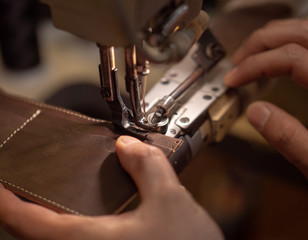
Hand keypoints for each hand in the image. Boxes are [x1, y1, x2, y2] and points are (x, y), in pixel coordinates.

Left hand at [0, 136, 222, 239]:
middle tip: (21, 189)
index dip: (6, 202)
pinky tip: (82, 218)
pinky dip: (66, 232)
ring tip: (45, 201)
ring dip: (42, 223)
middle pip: (34, 237)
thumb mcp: (171, 201)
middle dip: (21, 212)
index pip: (28, 223)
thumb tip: (128, 145)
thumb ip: (148, 166)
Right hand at [224, 18, 307, 191]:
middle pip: (301, 34)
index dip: (256, 64)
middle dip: (262, 42)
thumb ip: (289, 138)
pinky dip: (287, 43)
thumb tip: (255, 112)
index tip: (234, 78)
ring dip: (275, 38)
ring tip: (250, 56)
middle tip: (238, 62)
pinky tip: (274, 57)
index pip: (292, 58)